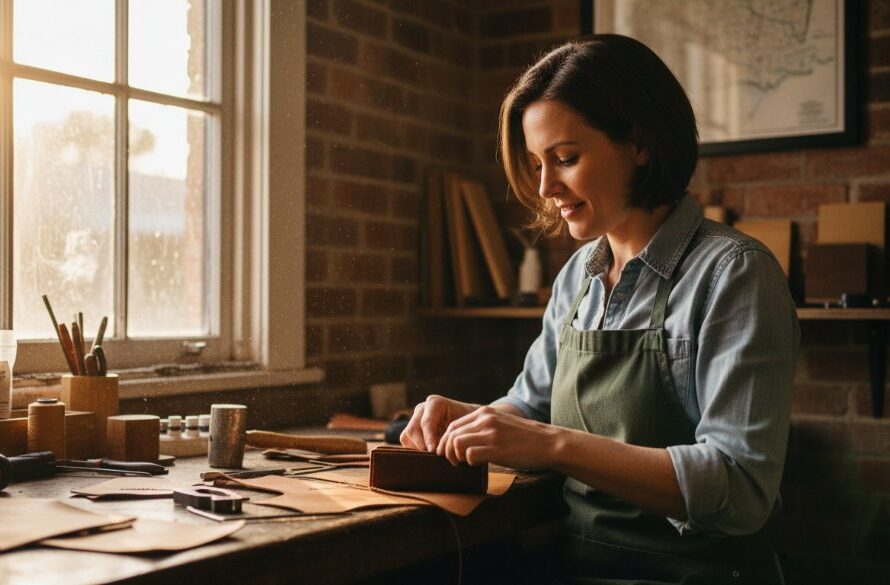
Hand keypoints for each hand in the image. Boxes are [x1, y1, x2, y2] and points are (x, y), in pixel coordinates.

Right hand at [400, 395, 478, 451]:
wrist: (471, 426)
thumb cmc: (471, 426)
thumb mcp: (466, 428)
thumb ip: (453, 435)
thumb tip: (440, 450)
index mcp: (435, 403)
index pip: (426, 422)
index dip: (429, 438)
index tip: (433, 451)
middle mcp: (422, 409)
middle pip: (412, 429)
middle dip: (422, 445)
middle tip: (432, 458)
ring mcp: (415, 419)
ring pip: (406, 436)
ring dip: (417, 448)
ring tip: (433, 457)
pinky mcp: (412, 430)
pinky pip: (406, 442)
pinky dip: (415, 450)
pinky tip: (429, 455)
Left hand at [436, 406, 559, 469]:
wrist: (548, 442)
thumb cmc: (525, 438)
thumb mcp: (501, 424)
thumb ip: (483, 427)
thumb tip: (462, 441)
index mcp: (485, 413)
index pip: (454, 425)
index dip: (446, 441)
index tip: (448, 453)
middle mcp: (485, 419)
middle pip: (451, 434)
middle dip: (447, 451)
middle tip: (453, 462)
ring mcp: (491, 433)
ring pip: (457, 443)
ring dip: (456, 457)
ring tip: (463, 464)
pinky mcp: (496, 448)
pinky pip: (469, 455)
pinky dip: (469, 463)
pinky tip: (478, 465)